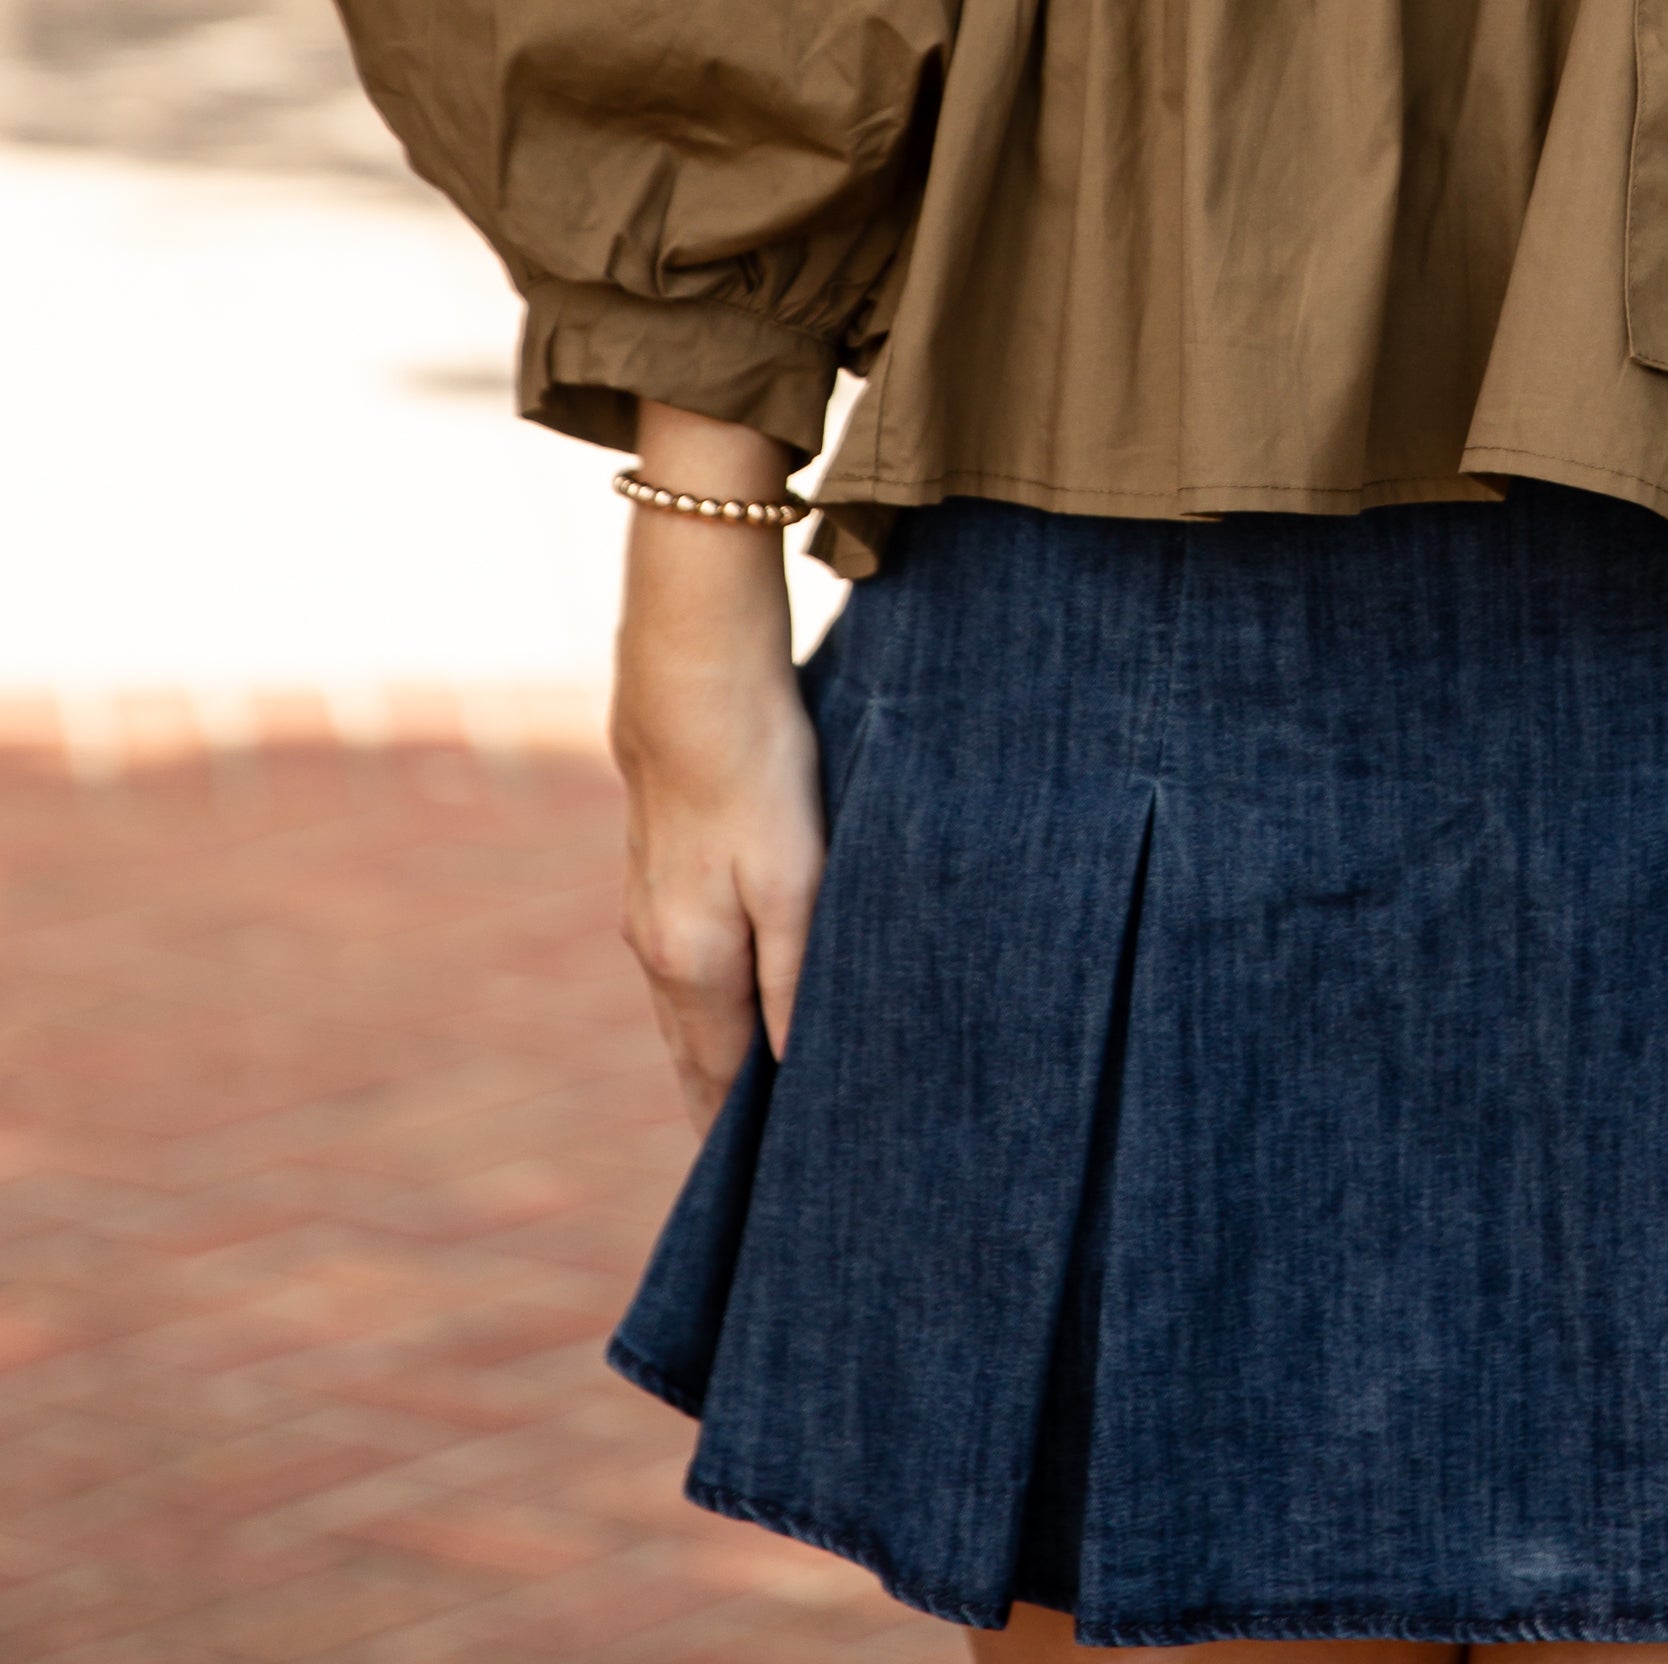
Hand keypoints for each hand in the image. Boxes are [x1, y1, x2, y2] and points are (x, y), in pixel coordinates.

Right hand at [610, 407, 824, 1133]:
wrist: (693, 675)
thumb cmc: (758, 775)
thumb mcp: (797, 879)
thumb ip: (797, 979)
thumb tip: (793, 1073)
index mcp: (691, 967)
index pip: (717, 1089)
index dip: (740, 1151)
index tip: (767, 1211)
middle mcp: (657, 952)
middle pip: (696, 1062)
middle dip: (727, 1121)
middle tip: (767, 1185)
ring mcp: (651, 912)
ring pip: (693, 1014)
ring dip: (724, 1061)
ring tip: (767, 1112)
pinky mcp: (662, 874)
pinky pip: (691, 969)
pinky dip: (717, 1005)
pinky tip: (750, 1005)